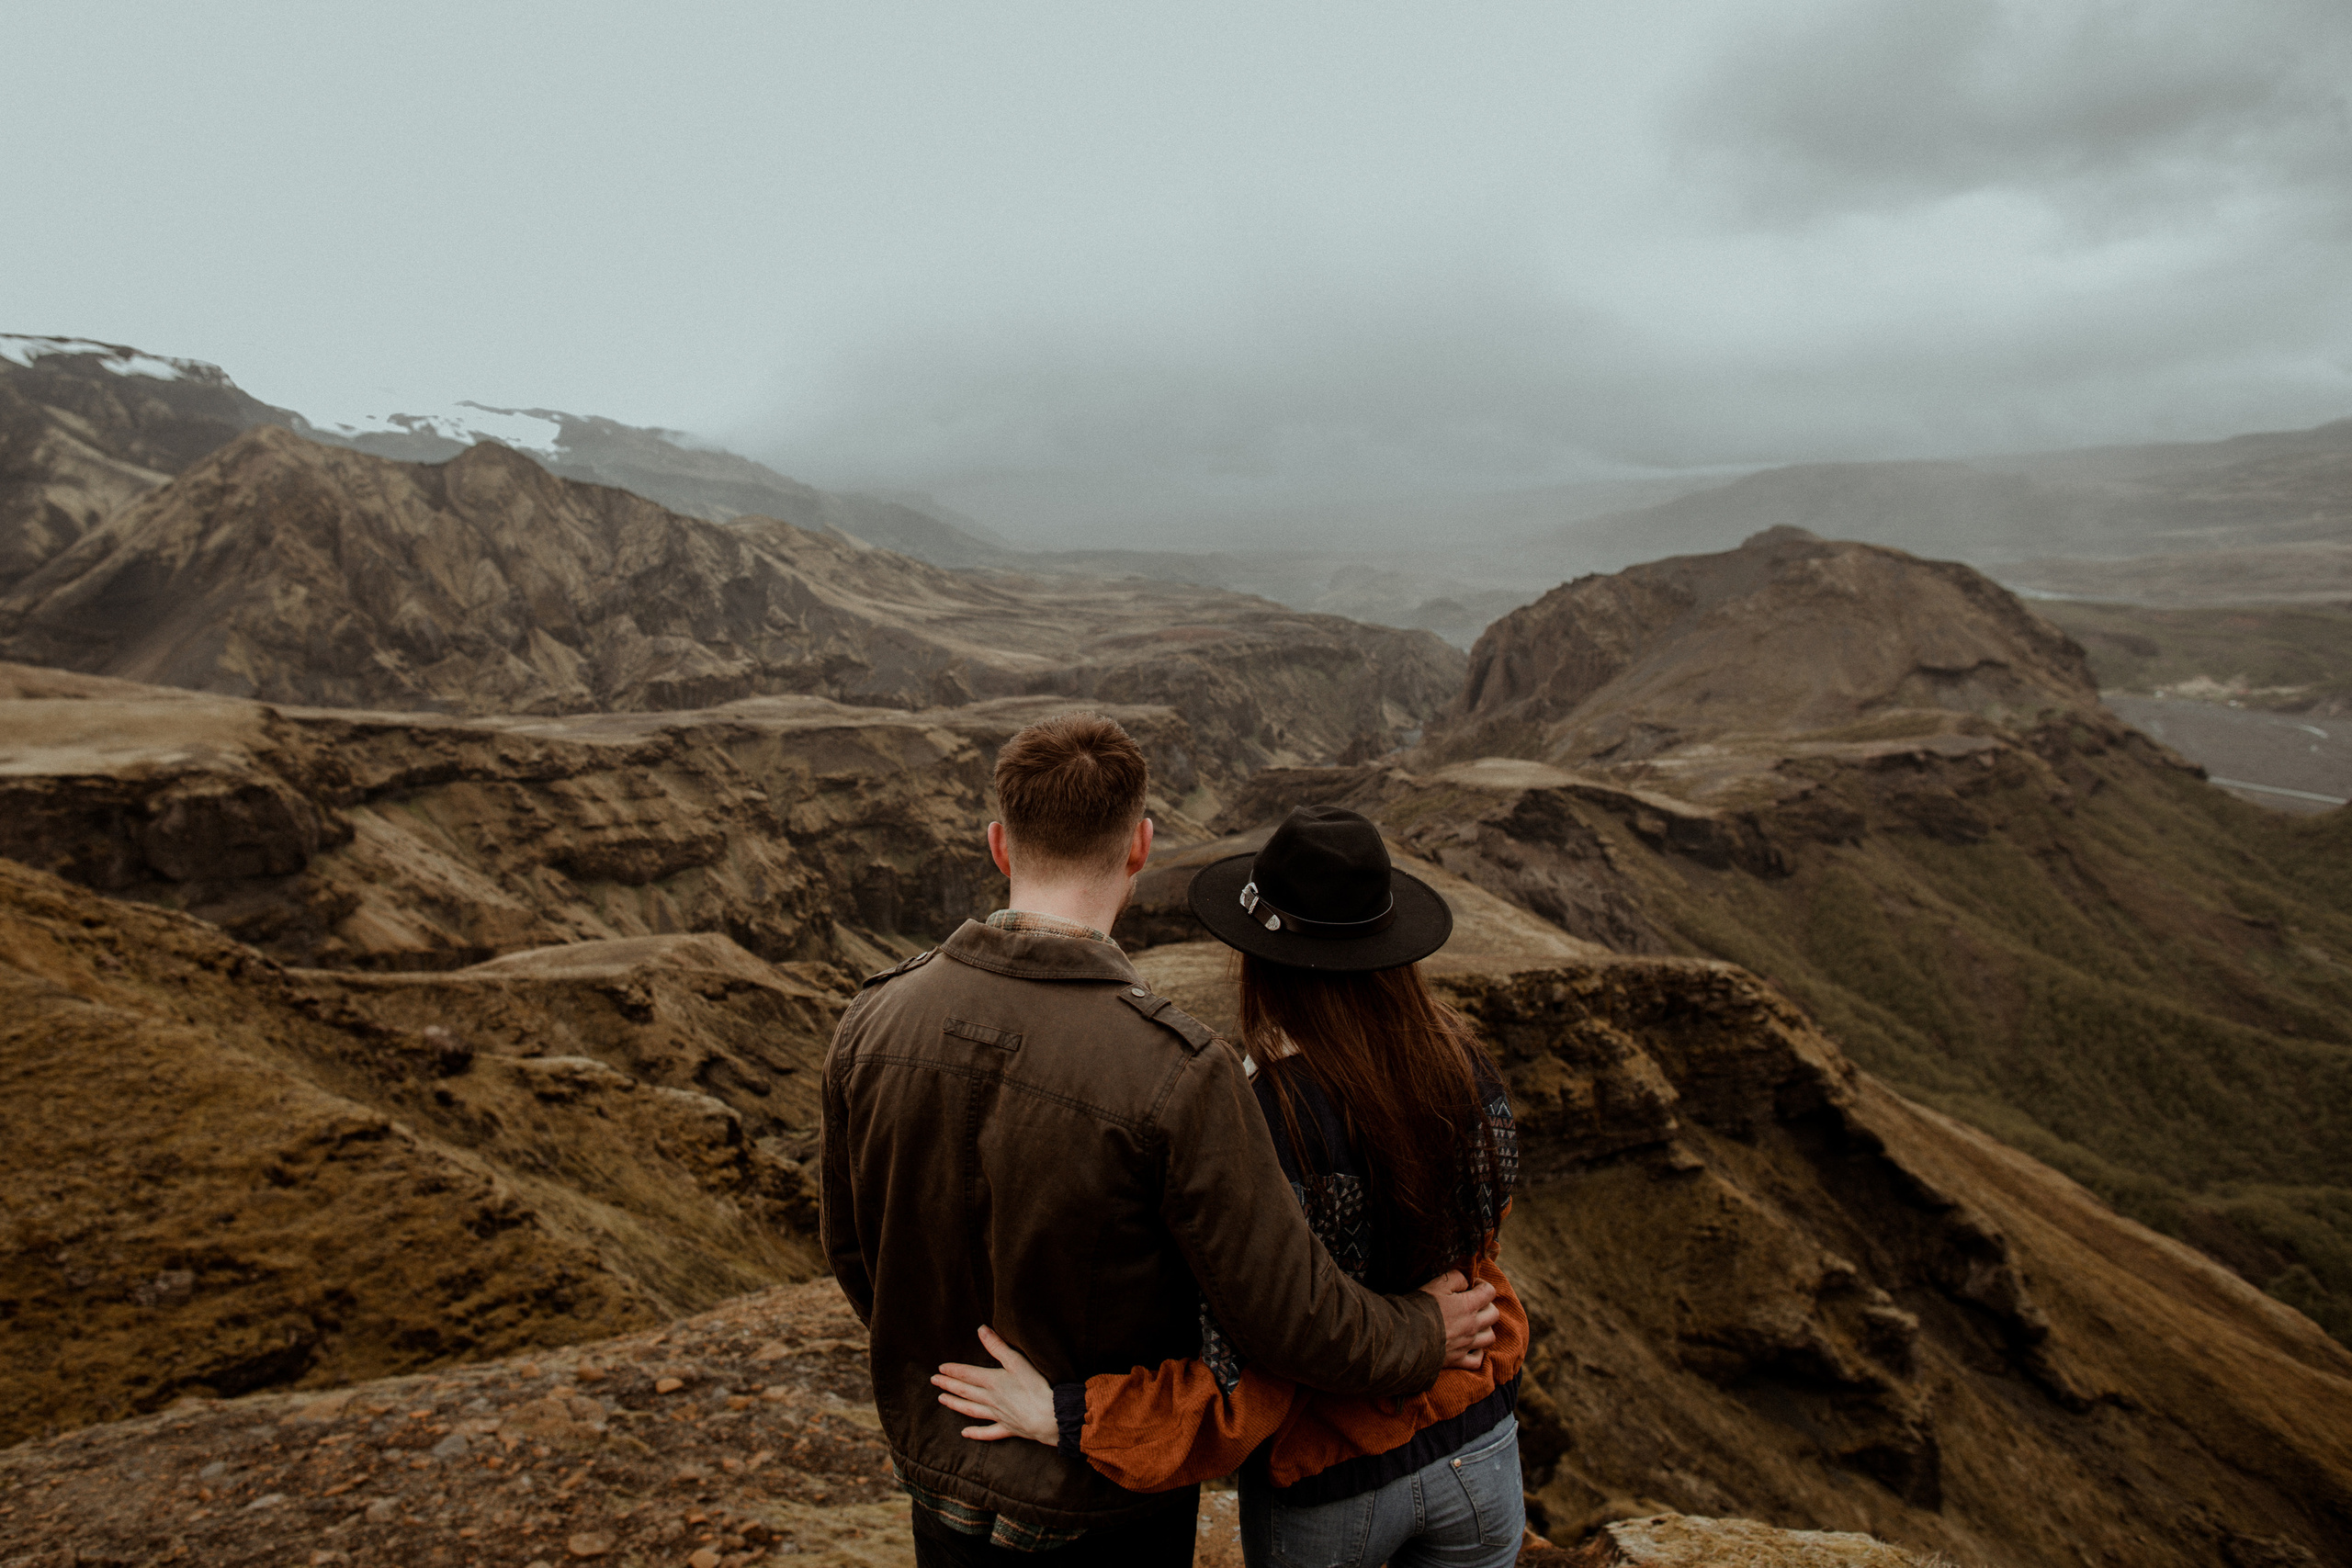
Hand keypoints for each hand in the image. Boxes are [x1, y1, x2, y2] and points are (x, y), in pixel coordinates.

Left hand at [933, 1326, 1058, 1445]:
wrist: (1049, 1417)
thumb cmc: (1035, 1387)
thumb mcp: (1017, 1362)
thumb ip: (998, 1346)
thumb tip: (981, 1329)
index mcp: (993, 1381)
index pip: (968, 1374)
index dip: (954, 1370)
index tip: (940, 1368)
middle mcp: (991, 1399)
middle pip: (965, 1391)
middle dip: (948, 1385)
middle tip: (934, 1381)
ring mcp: (998, 1415)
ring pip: (971, 1410)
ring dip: (956, 1404)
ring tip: (942, 1400)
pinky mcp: (1008, 1429)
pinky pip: (988, 1432)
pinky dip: (976, 1433)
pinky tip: (965, 1433)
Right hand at [1422, 1270, 1497, 1370]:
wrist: (1408, 1337)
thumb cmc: (1422, 1308)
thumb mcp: (1437, 1284)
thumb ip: (1456, 1278)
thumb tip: (1466, 1281)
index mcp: (1469, 1305)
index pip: (1489, 1292)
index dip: (1483, 1285)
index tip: (1472, 1285)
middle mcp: (1472, 1326)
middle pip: (1494, 1314)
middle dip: (1487, 1306)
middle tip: (1474, 1303)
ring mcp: (1466, 1344)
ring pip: (1490, 1337)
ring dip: (1485, 1329)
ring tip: (1474, 1324)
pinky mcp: (1457, 1360)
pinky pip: (1477, 1360)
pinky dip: (1477, 1353)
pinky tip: (1470, 1347)